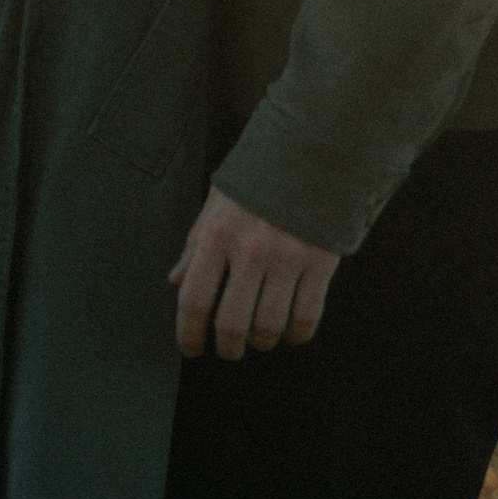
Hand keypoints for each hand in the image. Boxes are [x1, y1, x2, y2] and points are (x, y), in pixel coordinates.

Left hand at [170, 187, 339, 359]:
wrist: (314, 148)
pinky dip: (297, 335)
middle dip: (228, 348)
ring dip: (262, 342)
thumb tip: (176, 281)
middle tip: (228, 350)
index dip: (188, 334)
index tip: (191, 348)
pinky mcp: (321, 261)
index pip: (194, 300)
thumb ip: (196, 243)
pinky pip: (306, 316)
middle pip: (232, 324)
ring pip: (269, 327)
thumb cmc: (260, 174)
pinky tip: (291, 333)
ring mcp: (288, 257)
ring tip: (260, 338)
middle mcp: (250, 249)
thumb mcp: (218, 201)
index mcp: (218, 233)